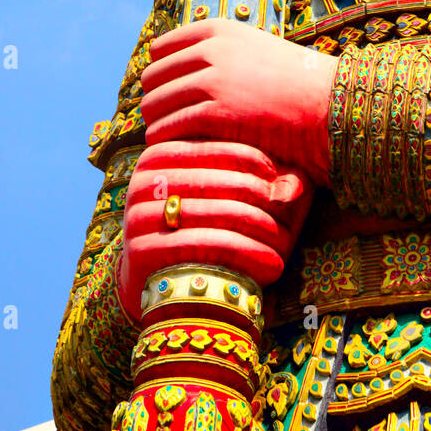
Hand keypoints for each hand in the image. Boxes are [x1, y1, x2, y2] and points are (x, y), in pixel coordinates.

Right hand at [117, 140, 312, 320]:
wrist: (154, 282)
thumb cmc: (200, 230)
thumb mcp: (225, 198)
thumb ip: (261, 182)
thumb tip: (293, 186)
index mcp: (159, 154)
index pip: (219, 148)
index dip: (258, 162)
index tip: (282, 181)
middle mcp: (143, 180)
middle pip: (220, 182)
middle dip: (262, 200)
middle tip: (291, 216)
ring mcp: (137, 215)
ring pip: (217, 214)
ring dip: (259, 230)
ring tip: (286, 244)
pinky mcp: (140, 250)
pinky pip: (205, 246)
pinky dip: (245, 254)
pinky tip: (273, 265)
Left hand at [140, 18, 336, 184]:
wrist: (327, 102)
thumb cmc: (293, 82)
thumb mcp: (253, 49)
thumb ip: (220, 52)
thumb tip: (182, 67)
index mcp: (219, 29)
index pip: (161, 48)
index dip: (159, 72)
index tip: (163, 91)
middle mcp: (212, 50)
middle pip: (153, 75)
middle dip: (153, 98)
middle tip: (160, 118)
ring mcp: (213, 80)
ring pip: (156, 102)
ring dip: (155, 121)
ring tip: (163, 135)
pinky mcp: (216, 113)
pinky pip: (170, 126)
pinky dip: (163, 138)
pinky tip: (169, 147)